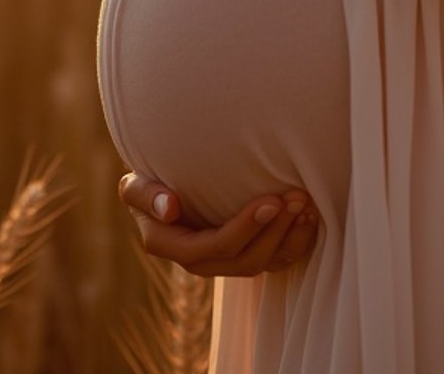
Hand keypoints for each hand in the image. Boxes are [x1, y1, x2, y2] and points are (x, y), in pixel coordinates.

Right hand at [117, 174, 320, 276]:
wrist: (165, 185)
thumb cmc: (148, 181)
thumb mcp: (134, 185)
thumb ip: (145, 195)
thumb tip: (169, 208)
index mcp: (171, 246)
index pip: (213, 247)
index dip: (245, 228)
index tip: (271, 200)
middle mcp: (199, 261)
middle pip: (243, 260)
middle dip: (274, 231)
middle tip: (297, 196)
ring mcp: (223, 261)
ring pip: (263, 263)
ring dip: (289, 237)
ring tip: (307, 205)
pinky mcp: (243, 254)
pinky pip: (273, 260)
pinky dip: (295, 243)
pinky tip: (309, 217)